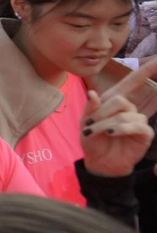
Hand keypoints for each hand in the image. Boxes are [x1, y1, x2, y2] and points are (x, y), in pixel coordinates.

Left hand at [81, 59, 156, 176]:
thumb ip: (90, 108)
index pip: (133, 81)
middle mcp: (129, 108)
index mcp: (115, 101)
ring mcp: (138, 120)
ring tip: (93, 132)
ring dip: (105, 123)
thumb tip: (93, 93)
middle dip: (101, 112)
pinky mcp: (144, 134)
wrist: (98, 162)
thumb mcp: (85, 122)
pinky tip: (110, 133)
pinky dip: (120, 128)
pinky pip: (136, 125)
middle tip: (87, 125)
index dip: (147, 70)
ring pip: (125, 114)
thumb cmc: (93, 140)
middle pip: (120, 99)